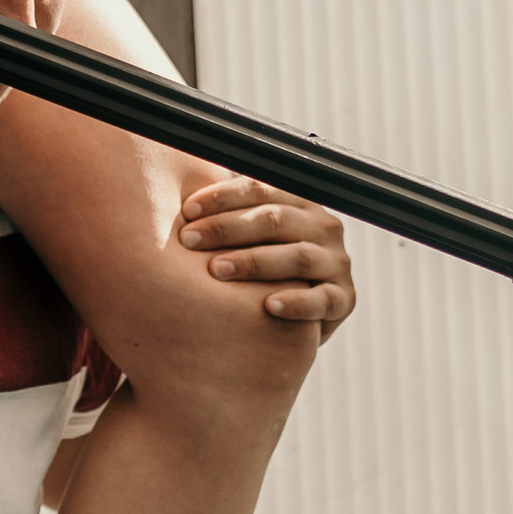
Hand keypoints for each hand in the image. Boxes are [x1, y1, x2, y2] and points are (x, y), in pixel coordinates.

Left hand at [174, 177, 354, 330]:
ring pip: (297, 256)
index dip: (221, 198)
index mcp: (297, 203)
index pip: (259, 189)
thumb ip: (223, 217)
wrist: (291, 323)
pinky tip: (268, 307)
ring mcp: (335, 262)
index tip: (186, 211)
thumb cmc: (257, 272)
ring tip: (217, 271)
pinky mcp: (343, 299)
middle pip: (275, 220)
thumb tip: (169, 195)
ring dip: (255, 262)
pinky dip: (296, 302)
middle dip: (227, 229)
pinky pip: (322, 300)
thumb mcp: (246, 239)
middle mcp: (321, 227)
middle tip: (188, 241)